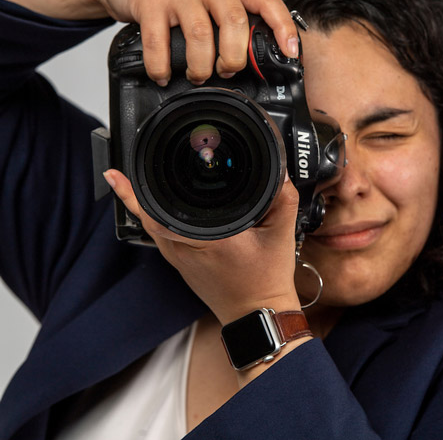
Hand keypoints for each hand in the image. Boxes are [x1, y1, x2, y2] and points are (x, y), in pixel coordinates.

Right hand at [0, 0, 298, 85]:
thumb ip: (227, 18)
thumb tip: (249, 59)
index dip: (282, 27)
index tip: (290, 53)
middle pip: (235, 22)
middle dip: (234, 58)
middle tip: (226, 71)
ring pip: (202, 35)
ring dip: (201, 66)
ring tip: (197, 75)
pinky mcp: (150, 0)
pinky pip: (160, 44)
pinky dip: (163, 68)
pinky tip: (163, 75)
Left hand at [104, 169, 300, 324]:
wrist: (257, 315)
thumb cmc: (267, 279)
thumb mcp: (282, 234)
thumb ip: (283, 197)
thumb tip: (279, 170)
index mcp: (208, 238)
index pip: (164, 212)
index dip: (140, 192)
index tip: (122, 173)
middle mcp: (185, 249)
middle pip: (148, 217)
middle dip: (132, 192)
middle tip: (118, 170)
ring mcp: (179, 259)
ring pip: (151, 227)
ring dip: (138, 205)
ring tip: (125, 182)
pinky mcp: (180, 264)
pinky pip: (159, 236)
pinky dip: (150, 219)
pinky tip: (150, 207)